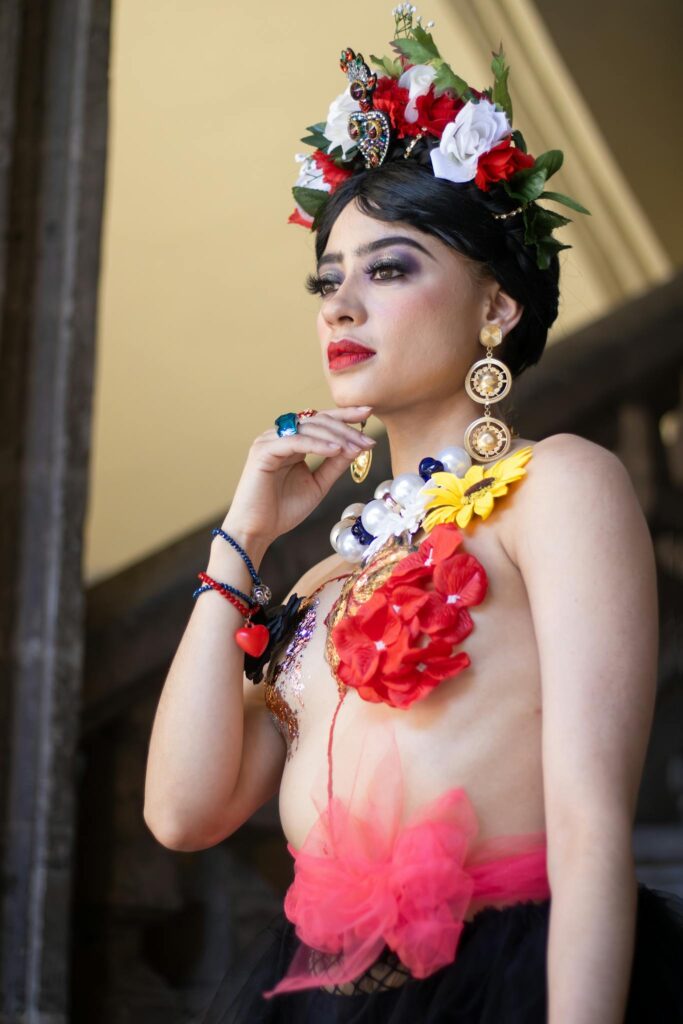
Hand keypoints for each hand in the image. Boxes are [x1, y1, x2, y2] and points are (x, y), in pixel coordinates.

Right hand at [222, 406, 374, 552]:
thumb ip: (335, 464)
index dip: (344, 416)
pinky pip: (294, 441)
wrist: (258, 531)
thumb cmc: (284, 510)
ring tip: (357, 447)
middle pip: (317, 420)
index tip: (369, 413)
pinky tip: (336, 450)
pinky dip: (317, 444)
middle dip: (346, 428)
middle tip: (368, 439)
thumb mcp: (318, 484)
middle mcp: (279, 436)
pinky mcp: (262, 451)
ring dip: (336, 436)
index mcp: (291, 441)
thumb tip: (358, 446)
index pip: (320, 421)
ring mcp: (269, 440)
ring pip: (308, 427)